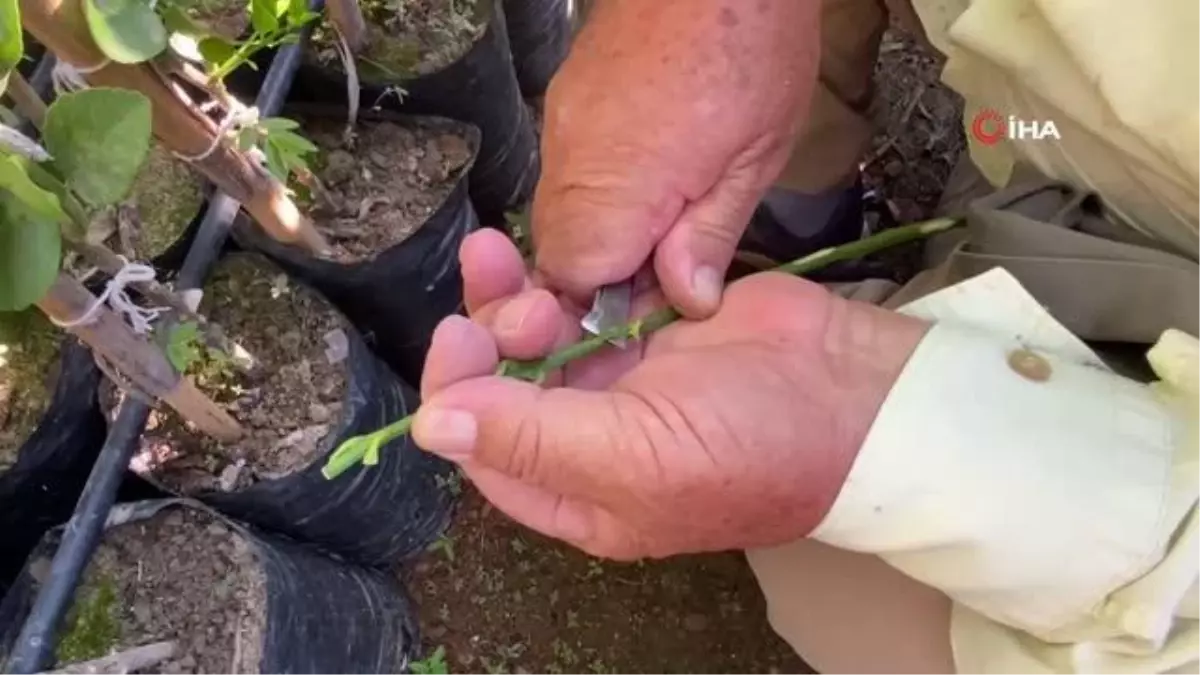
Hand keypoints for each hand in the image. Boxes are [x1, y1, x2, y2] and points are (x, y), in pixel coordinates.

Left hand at [414, 230, 928, 558]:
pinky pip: (585, 299)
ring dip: (516, 295)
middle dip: (489, 333)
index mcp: (579, 493)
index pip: (485, 450)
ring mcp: (622, 378)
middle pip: (503, 384)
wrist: (856, 393)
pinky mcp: (651, 326)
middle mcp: (591, 439)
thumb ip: (529, 438)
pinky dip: (564, 274)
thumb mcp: (634, 458)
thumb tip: (430, 427)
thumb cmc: (750, 447)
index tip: (462, 336)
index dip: (459, 393)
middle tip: (505, 288)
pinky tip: (549, 249)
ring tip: (508, 258)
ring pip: (539, 334)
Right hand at [532, 0, 821, 317]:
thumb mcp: (755, 157)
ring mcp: (562, 128)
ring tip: (673, 210)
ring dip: (609, 231)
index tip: (659, 300)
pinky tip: (656, 169)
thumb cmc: (749, 46)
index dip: (613, 304)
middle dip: (608, 272)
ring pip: (561, 214)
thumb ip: (709, 235)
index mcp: (617, 186)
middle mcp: (571, 161)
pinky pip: (569, 172)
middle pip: (558, 253)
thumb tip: (684, 300)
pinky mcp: (567, 103)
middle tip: (673, 262)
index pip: (572, 280)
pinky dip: (604, 190)